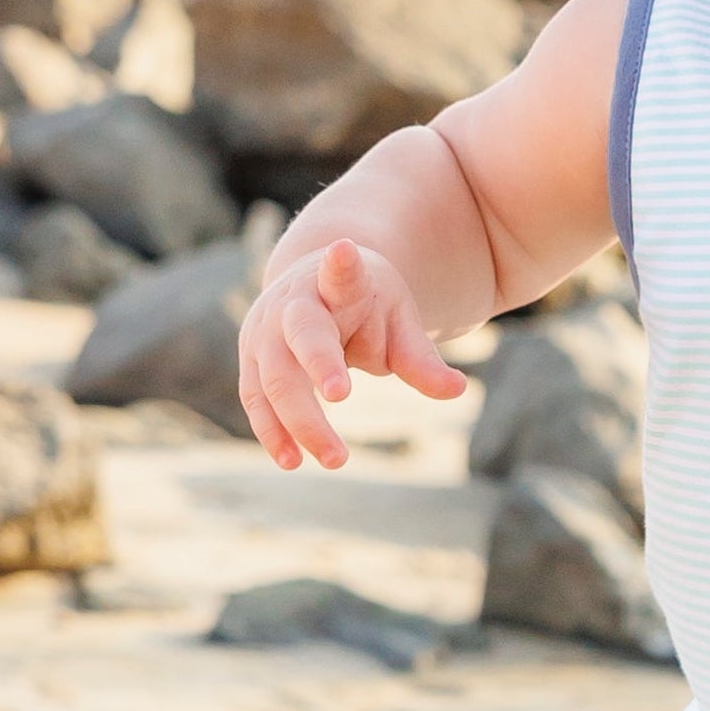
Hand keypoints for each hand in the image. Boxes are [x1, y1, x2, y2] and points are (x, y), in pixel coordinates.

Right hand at [238, 236, 468, 469]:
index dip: (341, 266)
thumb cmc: (362, 304)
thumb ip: (420, 358)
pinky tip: (290, 460)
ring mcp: (264, 332)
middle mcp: (292, 303)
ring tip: (334, 458)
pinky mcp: (251, 362)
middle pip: (303, 334)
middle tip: (342, 395)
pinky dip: (272, 431)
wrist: (311, 281)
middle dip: (319, 363)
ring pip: (274, 378)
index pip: (340, 274)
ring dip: (299, 420)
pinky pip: (256, 400)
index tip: (343, 250)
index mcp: (335, 282)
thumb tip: (458, 390)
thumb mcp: (397, 319)